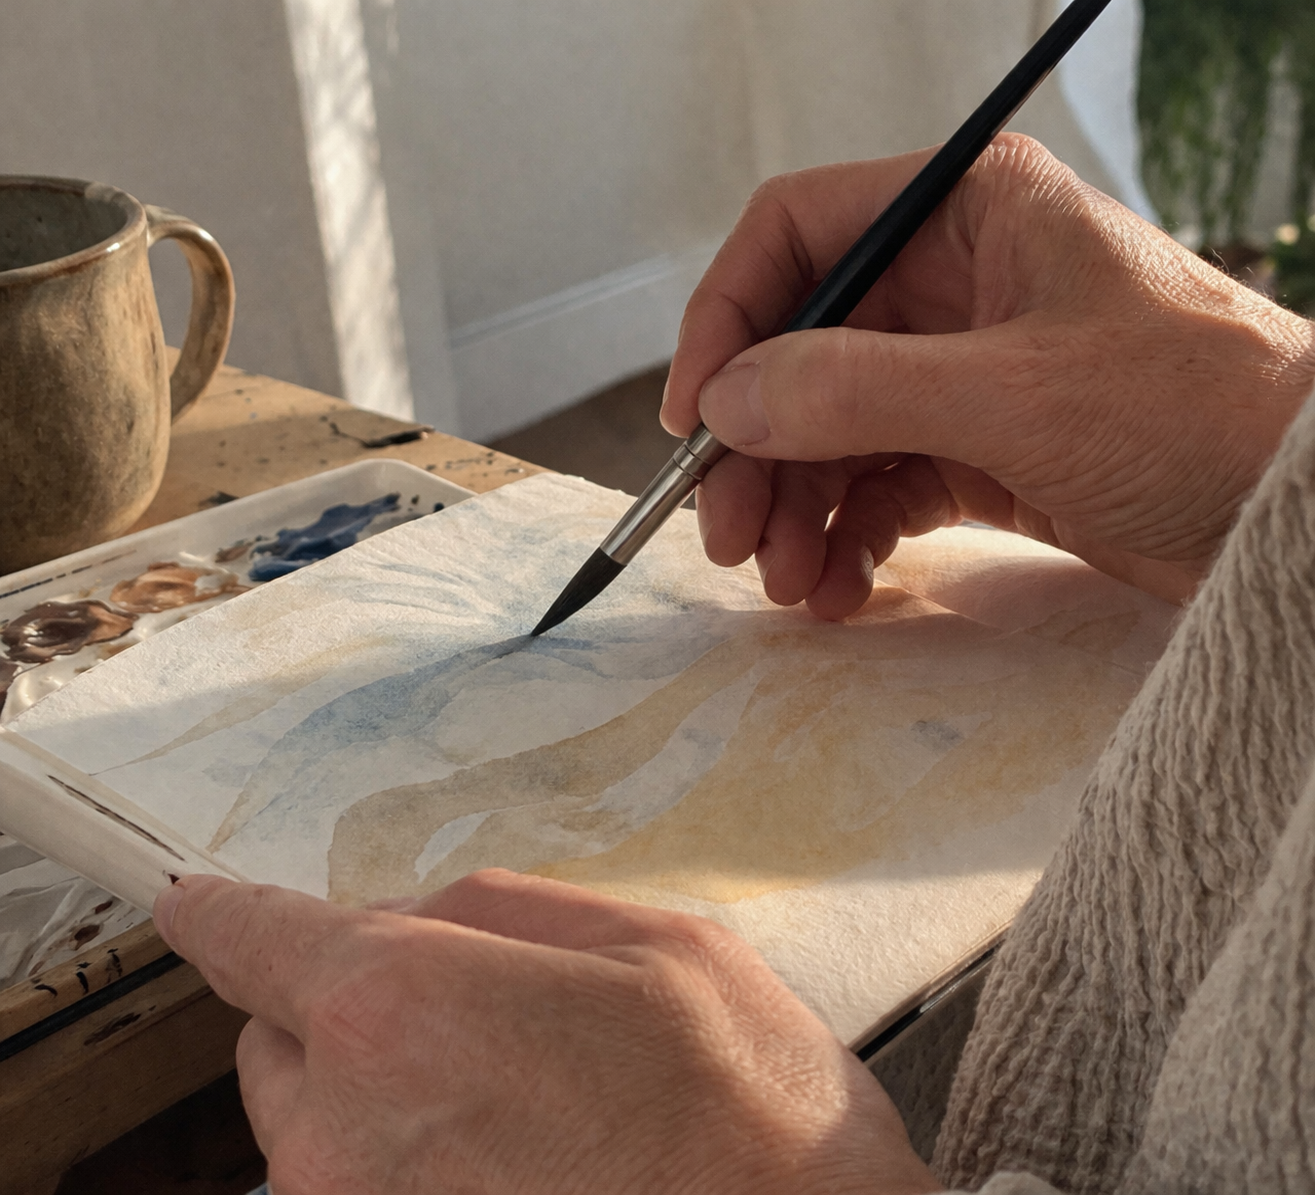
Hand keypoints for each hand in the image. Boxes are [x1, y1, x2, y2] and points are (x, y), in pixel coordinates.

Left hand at [154, 869, 939, 1194]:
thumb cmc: (748, 1112)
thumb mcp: (653, 940)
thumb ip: (502, 907)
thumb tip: (419, 911)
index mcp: (403, 1010)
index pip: (256, 939)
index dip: (224, 911)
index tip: (198, 904)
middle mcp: (346, 1135)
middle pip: (278, 1040)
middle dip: (343, 1007)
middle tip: (462, 1012)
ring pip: (311, 1130)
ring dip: (371, 1096)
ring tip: (511, 1104)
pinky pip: (359, 1193)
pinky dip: (403, 1166)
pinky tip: (516, 1162)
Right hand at [662, 134, 1314, 614]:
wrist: (1294, 514)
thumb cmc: (1198, 413)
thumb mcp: (1014, 392)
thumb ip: (855, 389)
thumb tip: (728, 403)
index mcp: (964, 214)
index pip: (796, 236)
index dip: (726, 320)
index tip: (694, 418)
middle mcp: (952, 285)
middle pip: (799, 353)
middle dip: (756, 448)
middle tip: (727, 535)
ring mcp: (960, 372)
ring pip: (829, 431)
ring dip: (794, 509)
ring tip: (787, 581)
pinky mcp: (976, 450)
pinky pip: (877, 487)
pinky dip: (846, 539)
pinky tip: (836, 589)